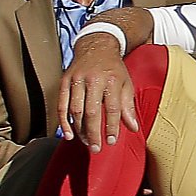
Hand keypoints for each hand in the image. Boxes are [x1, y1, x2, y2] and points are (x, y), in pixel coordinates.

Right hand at [55, 32, 137, 150]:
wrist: (96, 46)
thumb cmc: (113, 68)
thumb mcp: (126, 84)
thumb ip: (128, 106)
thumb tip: (133, 128)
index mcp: (111, 80)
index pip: (112, 108)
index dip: (112, 126)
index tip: (111, 141)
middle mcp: (93, 79)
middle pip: (92, 111)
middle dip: (94, 133)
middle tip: (96, 148)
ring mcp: (77, 79)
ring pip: (76, 110)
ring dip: (79, 130)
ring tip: (85, 142)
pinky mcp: (65, 80)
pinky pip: (62, 104)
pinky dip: (63, 121)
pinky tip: (68, 134)